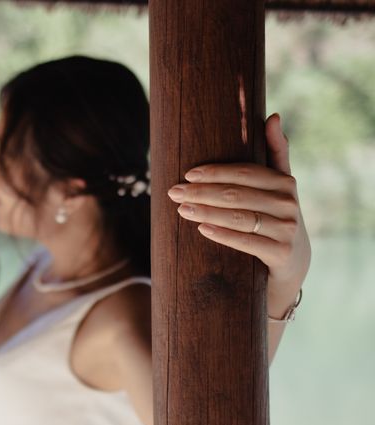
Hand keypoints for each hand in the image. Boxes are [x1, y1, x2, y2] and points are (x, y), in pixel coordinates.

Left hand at [167, 113, 310, 318]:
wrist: (293, 264)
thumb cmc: (276, 219)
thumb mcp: (280, 187)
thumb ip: (276, 153)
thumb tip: (273, 116)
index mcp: (285, 183)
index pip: (245, 172)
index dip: (215, 172)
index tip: (187, 174)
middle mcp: (289, 204)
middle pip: (237, 194)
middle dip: (202, 192)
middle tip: (174, 192)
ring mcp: (286, 229)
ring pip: (239, 217)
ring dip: (206, 211)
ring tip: (181, 209)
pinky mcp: (281, 254)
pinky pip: (246, 241)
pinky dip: (222, 234)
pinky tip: (202, 228)